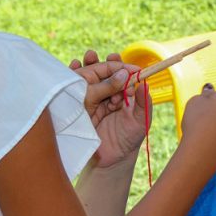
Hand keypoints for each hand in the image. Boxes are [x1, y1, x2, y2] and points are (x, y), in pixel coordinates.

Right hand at [70, 51, 148, 167]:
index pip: (119, 74)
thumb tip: (144, 83)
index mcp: (122, 93)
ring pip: (87, 80)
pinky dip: (72, 80)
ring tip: (84, 60)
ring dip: (84, 68)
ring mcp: (92, 101)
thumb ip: (143, 102)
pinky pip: (75, 93)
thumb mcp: (141, 119)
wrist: (112, 159)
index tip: (115, 58)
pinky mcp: (80, 109)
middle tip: (92, 55)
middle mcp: (106, 94)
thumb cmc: (130, 138)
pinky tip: (72, 69)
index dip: (117, 65)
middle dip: (97, 62)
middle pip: (100, 73)